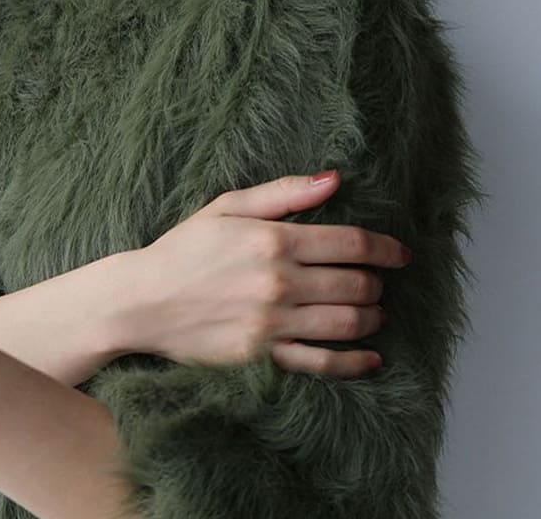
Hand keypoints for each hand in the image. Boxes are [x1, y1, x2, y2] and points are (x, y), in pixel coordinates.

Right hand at [115, 169, 412, 377]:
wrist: (141, 301)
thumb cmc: (182, 249)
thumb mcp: (228, 207)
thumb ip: (284, 193)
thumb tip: (334, 179)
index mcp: (274, 240)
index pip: (350, 243)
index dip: (385, 248)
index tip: (400, 253)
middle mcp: (280, 282)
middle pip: (355, 283)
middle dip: (377, 283)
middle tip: (378, 283)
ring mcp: (273, 322)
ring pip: (346, 322)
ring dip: (372, 317)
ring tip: (374, 313)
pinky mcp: (263, 355)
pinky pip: (321, 362)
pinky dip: (354, 362)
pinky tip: (371, 357)